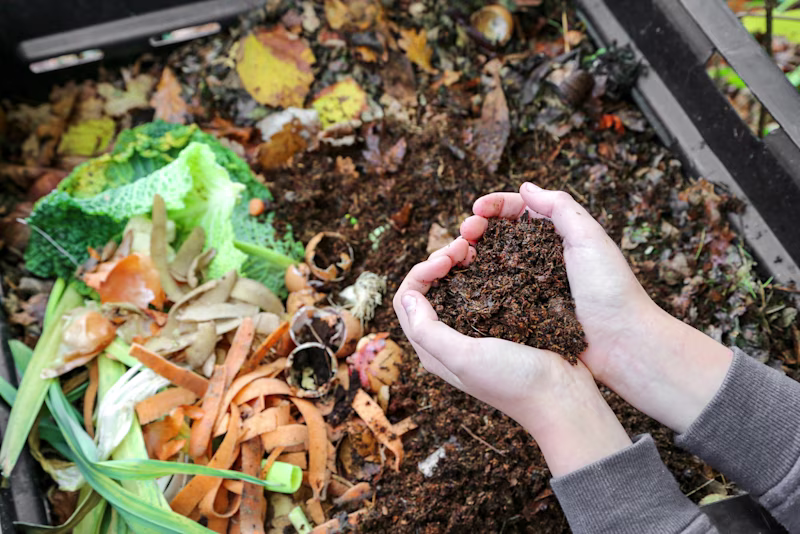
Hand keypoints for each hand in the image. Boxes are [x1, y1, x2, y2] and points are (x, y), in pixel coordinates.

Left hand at [393, 238, 630, 475]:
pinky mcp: (501, 321)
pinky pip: (482, 287)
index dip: (421, 272)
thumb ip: (429, 331)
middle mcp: (449, 338)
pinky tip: (495, 258)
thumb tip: (408, 296)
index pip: (407, 300)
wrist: (562, 396)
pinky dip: (482, 269)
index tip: (447, 259)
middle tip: (464, 245)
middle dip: (439, 261)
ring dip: (459, 262)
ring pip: (454, 284)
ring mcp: (476, 328)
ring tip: (476, 247)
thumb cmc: (513, 381)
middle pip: (428, 288)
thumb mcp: (465, 358)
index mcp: (433, 349)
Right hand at [461, 183, 732, 432]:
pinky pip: (494, 293)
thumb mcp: (589, 238)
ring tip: (457, 255)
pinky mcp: (523, 312)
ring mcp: (530, 286)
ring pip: (492, 262)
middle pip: (499, 235)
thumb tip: (526, 187)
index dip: (495, 206)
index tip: (476, 209)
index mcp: (558, 236)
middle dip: (477, 228)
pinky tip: (464, 282)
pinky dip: (476, 284)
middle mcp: (540, 258)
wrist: (621, 343)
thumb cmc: (610, 289)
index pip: (519, 211)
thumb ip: (560, 208)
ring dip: (472, 254)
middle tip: (464, 233)